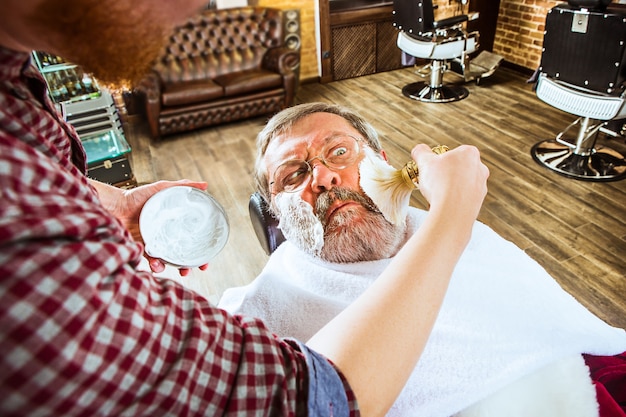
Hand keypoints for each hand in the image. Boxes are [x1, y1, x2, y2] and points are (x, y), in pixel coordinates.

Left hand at [90, 179, 209, 275]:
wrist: (116, 205)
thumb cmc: (137, 196)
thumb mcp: (163, 188)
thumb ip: (183, 186)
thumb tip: (205, 185)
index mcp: (173, 225)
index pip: (190, 239)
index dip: (200, 250)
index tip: (207, 259)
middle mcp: (165, 236)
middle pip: (181, 254)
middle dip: (190, 265)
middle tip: (195, 268)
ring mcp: (154, 244)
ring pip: (168, 261)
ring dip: (175, 268)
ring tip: (180, 270)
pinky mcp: (142, 249)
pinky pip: (152, 261)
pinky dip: (156, 266)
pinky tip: (158, 264)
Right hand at [411, 144, 488, 220]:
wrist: (451, 212)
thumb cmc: (440, 184)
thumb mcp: (425, 162)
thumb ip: (421, 152)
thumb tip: (419, 150)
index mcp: (469, 153)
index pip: (452, 153)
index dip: (439, 161)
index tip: (431, 168)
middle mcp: (480, 168)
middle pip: (457, 169)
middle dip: (445, 174)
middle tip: (433, 181)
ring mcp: (481, 186)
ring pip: (461, 185)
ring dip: (449, 188)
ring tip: (437, 195)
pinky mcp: (479, 202)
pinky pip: (463, 199)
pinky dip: (453, 201)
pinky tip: (443, 205)